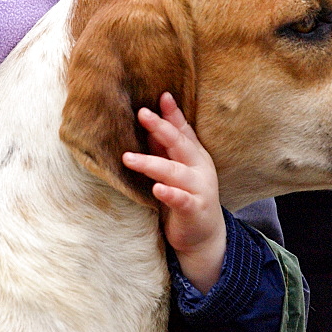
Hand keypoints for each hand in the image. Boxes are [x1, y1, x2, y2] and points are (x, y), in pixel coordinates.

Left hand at [122, 92, 226, 292]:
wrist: (203, 236)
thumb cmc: (185, 195)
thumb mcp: (176, 167)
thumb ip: (165, 145)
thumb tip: (150, 116)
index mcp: (195, 155)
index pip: (183, 130)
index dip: (172, 113)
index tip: (162, 95)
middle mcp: (199, 168)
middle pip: (179, 144)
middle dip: (161, 128)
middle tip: (142, 114)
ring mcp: (199, 189)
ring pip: (174, 172)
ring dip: (151, 163)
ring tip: (128, 158)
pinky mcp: (194, 210)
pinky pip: (181, 200)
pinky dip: (169, 193)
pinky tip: (157, 188)